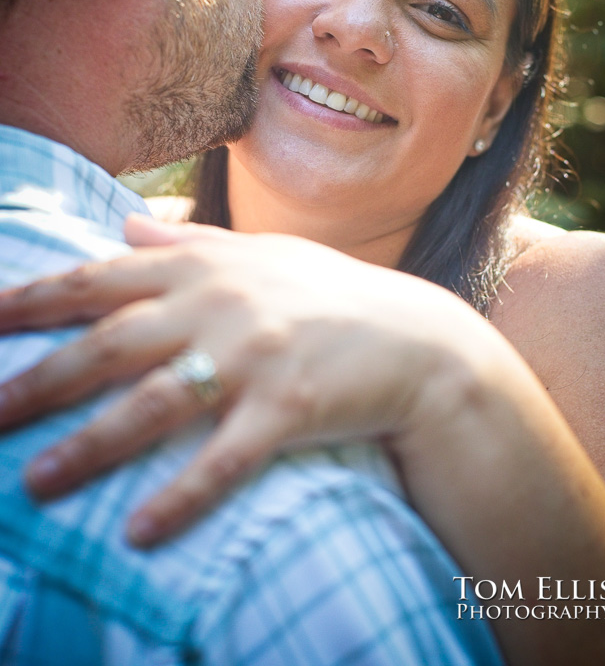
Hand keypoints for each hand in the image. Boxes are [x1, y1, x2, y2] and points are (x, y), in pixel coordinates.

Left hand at [0, 214, 473, 544]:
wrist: (417, 337)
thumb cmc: (330, 294)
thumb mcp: (261, 253)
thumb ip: (190, 239)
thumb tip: (127, 222)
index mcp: (204, 265)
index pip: (101, 278)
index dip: (34, 298)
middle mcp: (219, 304)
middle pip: (109, 343)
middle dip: (39, 380)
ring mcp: (253, 356)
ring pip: (153, 403)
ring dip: (89, 446)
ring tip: (35, 482)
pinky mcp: (288, 407)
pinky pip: (224, 459)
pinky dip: (181, 496)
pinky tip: (139, 532)